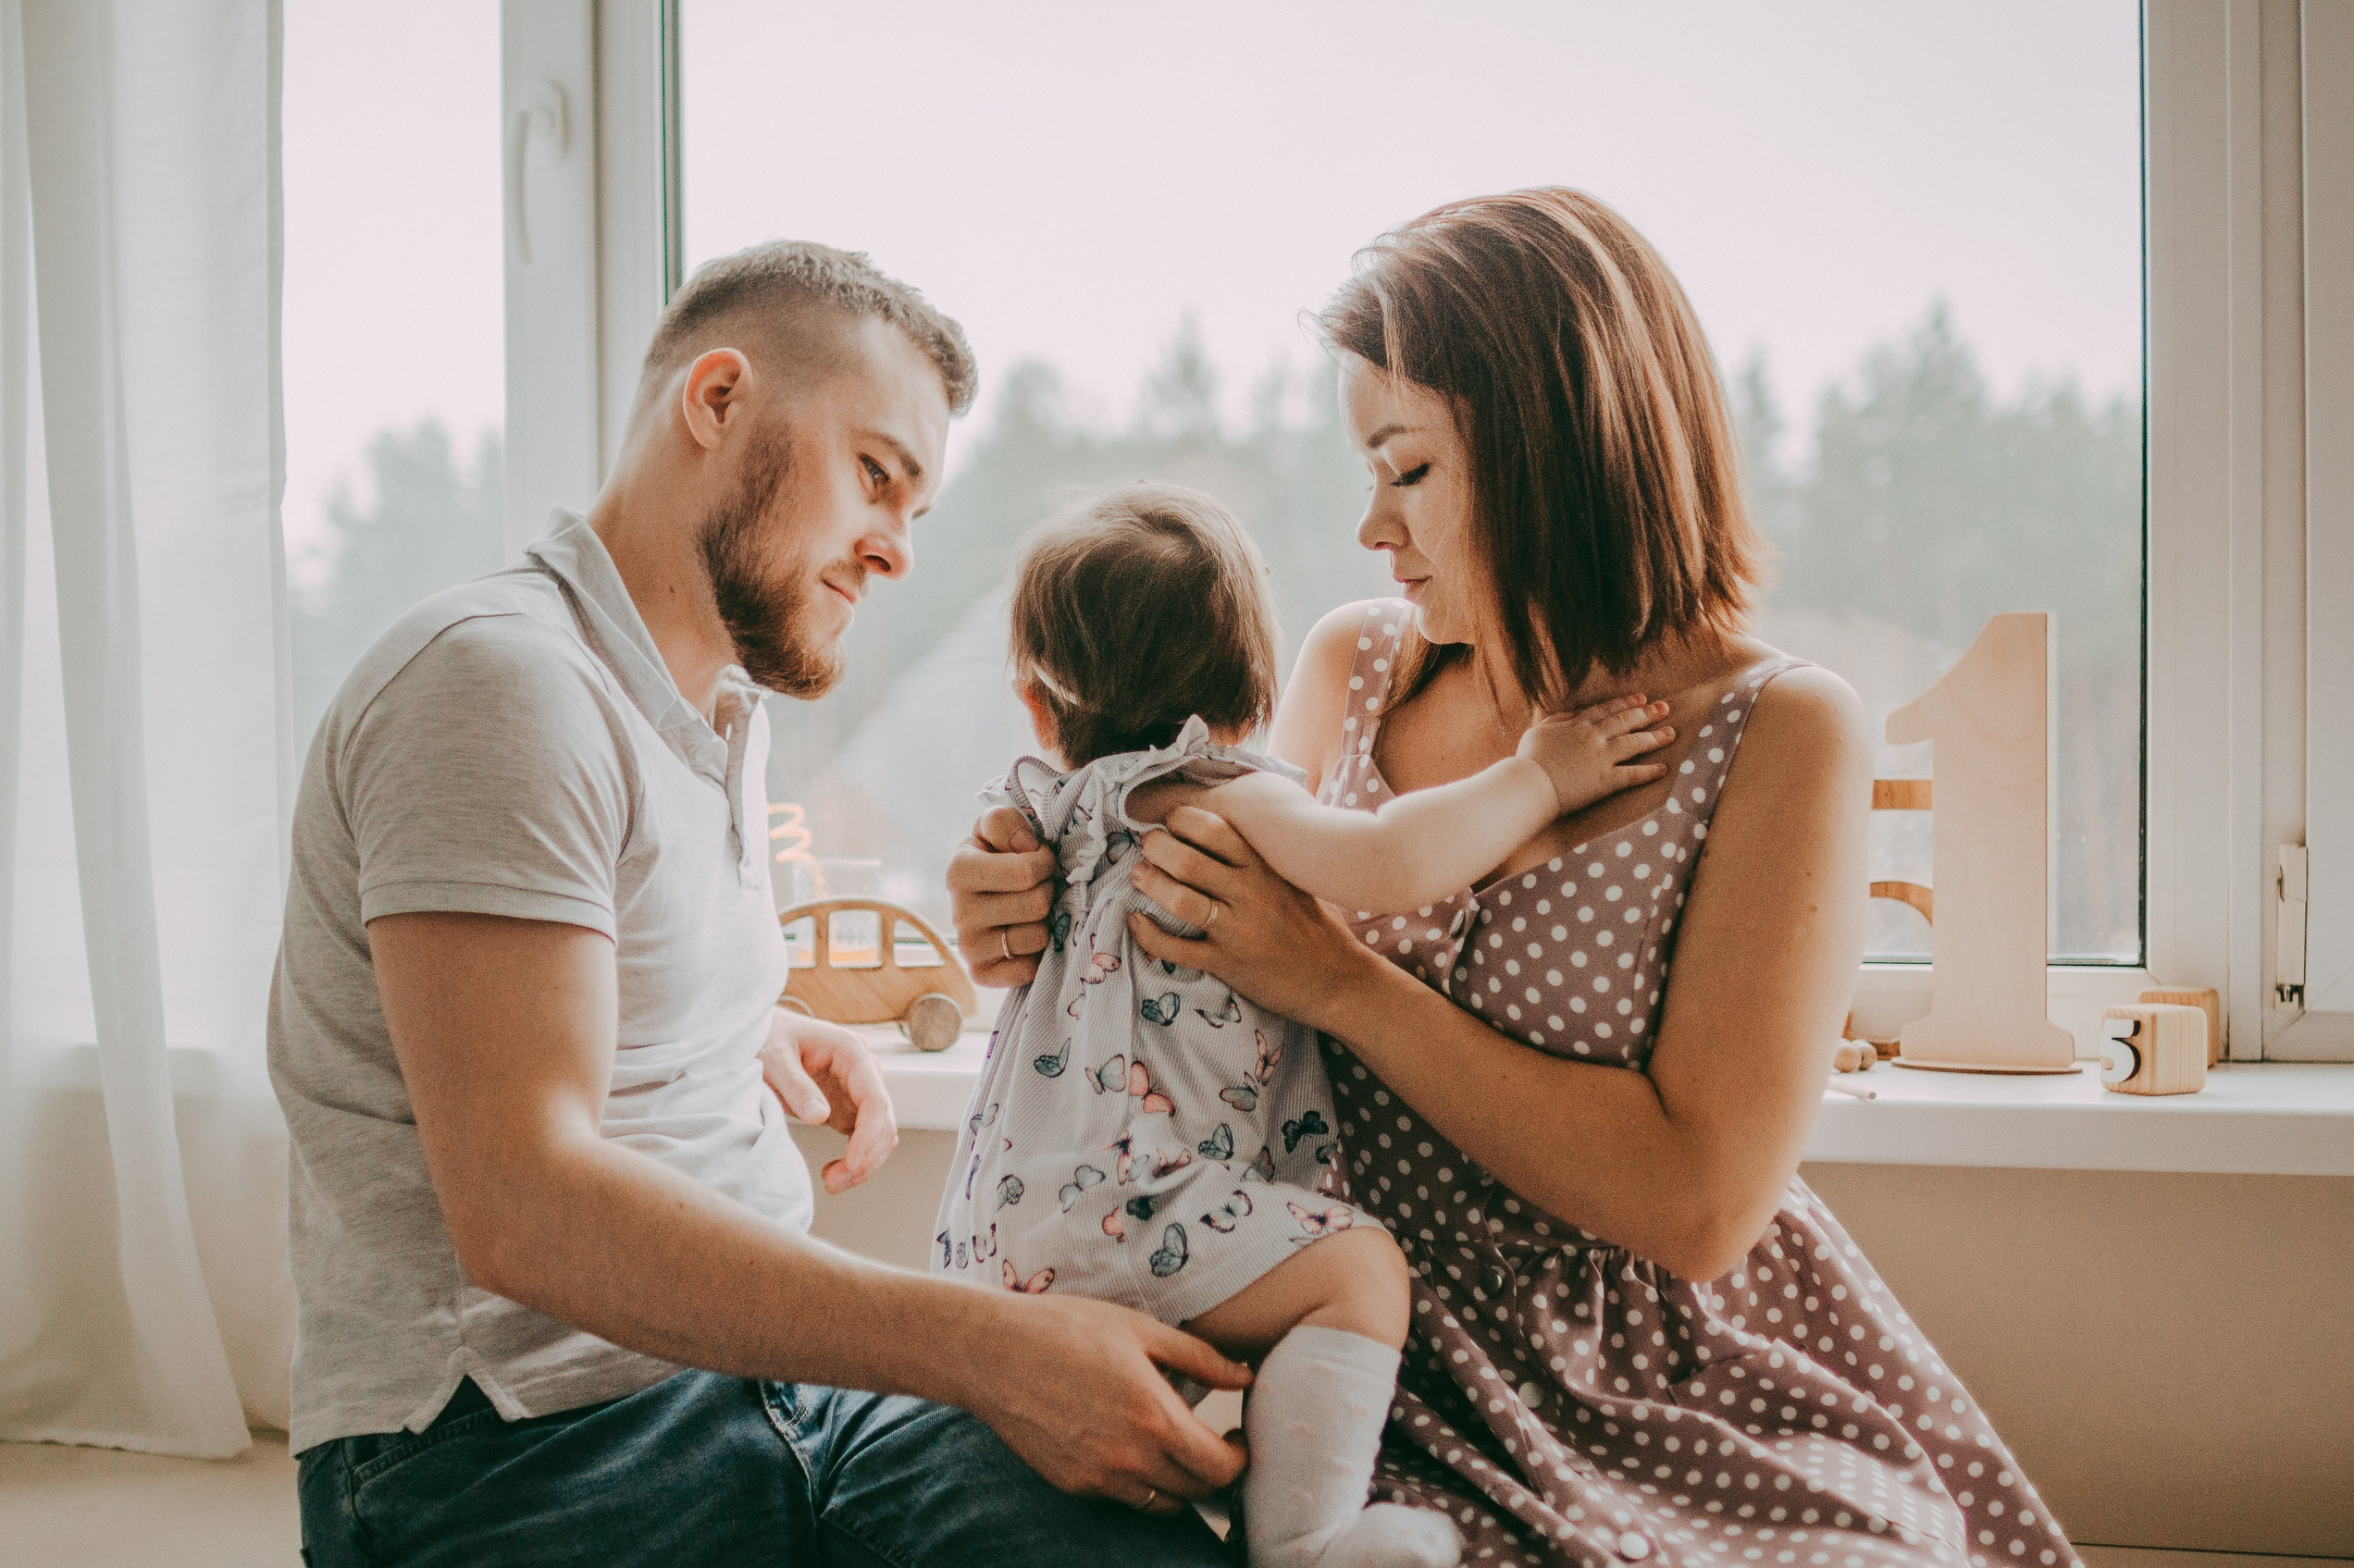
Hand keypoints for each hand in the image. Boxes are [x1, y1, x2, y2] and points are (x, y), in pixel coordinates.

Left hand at [759, 1009, 897, 1194]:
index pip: (875, 1098)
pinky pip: (864, 1137)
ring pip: (880, 1133)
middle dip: (867, 1156)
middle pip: (885, 1120)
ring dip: (864, 1162)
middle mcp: (863, 1069)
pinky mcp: (848, 1105)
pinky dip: (856, 1159)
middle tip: (835, 1182)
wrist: (759, 1033)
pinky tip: (833, 1172)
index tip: (853, 1163)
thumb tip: (819, 1117)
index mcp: (850, 1051)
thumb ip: (796, 1086)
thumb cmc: (765, 1038)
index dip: (869, 1135)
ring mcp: (858, 1088)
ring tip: (832, 1181)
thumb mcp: (773, 1059)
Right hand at [946, 805, 1057, 987]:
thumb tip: (1026, 846)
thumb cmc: (998, 855)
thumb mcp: (997, 826)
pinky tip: (1025, 938)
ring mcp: (968, 947)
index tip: (1039, 859)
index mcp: (960, 871)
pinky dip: (1035, 956)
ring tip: (1031, 911)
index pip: (1025, 872)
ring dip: (1044, 922)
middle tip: (1038, 886)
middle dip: (1047, 891)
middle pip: (1036, 904)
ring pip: (1036, 937)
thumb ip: (1005, 821)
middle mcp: (959, 913)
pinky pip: (1026, 970)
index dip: (1044, 862)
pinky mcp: (981, 974)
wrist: (987, 893)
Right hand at [967, 1292, 1250, 1512]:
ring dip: (1179, 1482)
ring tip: (1175, 1447)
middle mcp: (1129, 1458)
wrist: (992, 1353)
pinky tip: (1132, 1445)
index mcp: (1154, 1417)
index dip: (1239, 1458)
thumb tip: (1245, 1376)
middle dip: (1215, 1472)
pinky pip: (1123, 1497)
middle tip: (1213, 1442)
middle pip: (1197, 1492)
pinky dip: (1140, 1482)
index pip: (1220, 1469)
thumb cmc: (1068, 1329)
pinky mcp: (1072, 1484)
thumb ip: (1201, 1359)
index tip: (1236, 1438)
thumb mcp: (1141, 1330)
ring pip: (1162, 1504)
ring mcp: (1098, 1477)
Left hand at [1124, 805, 1381, 1030]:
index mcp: (1266, 869)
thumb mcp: (1296, 881)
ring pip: (1180, 900)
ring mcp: (1238, 931)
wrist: (1338, 981)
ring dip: (1150, 884)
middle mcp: (1251, 894)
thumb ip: (1262, 860)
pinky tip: (1135, 922)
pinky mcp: (1227, 963)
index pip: (1215, 830)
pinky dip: (1149, 935)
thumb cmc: (1318, 927)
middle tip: (1146, 844)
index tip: (1168, 820)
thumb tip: (1224, 833)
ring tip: (1137, 875)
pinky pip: (1177, 949)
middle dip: (1157, 847)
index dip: (1182, 819)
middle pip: (1188, 861)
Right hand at [1517, 695, 1675, 813]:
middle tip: (1665, 708)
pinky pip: (1632, 774)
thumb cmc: (1528, 759)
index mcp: (1578, 725)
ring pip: (1635, 743)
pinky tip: (1664, 769)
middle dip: (1647, 713)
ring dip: (1655, 737)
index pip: (1607, 709)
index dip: (1626, 703)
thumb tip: (1574, 712)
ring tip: (1671, 733)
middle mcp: (1594, 737)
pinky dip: (1649, 772)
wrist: (1529, 783)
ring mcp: (1601, 757)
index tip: (1641, 698)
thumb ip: (1558, 719)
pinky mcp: (1605, 780)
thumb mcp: (1538, 730)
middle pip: (1626, 721)